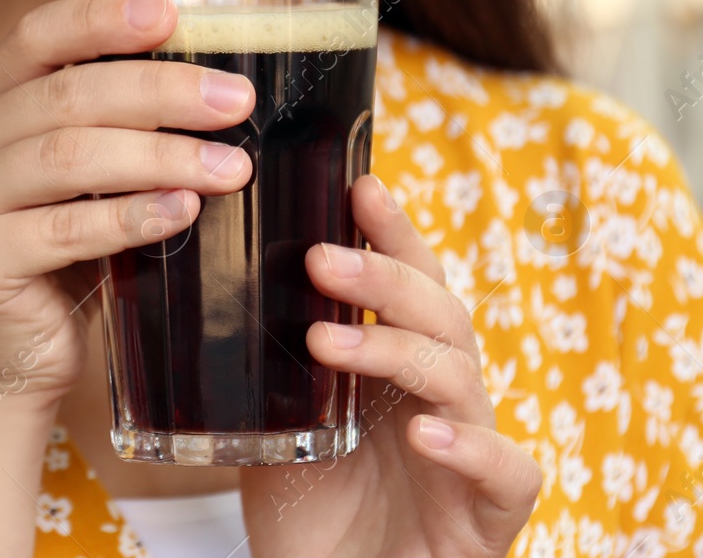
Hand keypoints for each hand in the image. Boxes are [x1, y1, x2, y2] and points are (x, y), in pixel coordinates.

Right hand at [0, 0, 255, 403]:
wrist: (6, 363)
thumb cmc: (61, 260)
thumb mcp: (82, 182)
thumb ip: (116, 130)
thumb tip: (219, 86)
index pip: (37, 38)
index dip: (101, 20)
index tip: (172, 13)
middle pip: (65, 97)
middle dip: (160, 92)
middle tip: (235, 102)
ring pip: (68, 157)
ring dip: (160, 157)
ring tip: (231, 168)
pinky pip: (62, 229)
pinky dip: (130, 216)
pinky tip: (183, 211)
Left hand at [241, 175, 540, 557]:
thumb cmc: (306, 512)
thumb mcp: (272, 424)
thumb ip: (259, 366)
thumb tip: (195, 289)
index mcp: (397, 368)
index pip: (408, 282)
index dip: (393, 232)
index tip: (360, 184)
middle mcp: (441, 399)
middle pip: (439, 313)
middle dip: (384, 277)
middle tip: (320, 258)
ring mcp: (470, 453)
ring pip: (461, 376)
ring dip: (395, 349)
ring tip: (327, 342)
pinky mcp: (488, 517)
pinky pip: (507, 469)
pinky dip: (470, 445)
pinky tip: (421, 433)